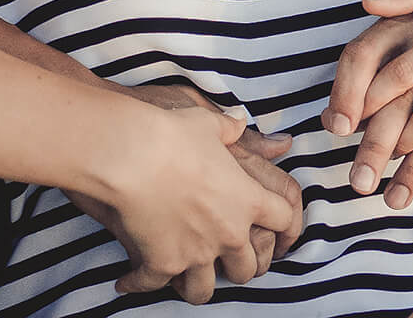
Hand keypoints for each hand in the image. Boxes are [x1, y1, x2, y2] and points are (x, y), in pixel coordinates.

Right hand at [72, 83, 303, 297]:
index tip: (277, 232)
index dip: (285, 226)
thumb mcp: (209, 124)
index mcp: (247, 199)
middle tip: (225, 260)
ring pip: (205, 290)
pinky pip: (153, 286)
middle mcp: (228, 232)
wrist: (132, 154)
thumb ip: (230, 129)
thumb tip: (241, 123)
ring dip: (196, 284)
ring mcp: (196, 253)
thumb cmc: (173, 134)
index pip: (284, 219)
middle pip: (248, 267)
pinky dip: (138, 284)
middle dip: (238, 266)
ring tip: (184, 278)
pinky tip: (128, 280)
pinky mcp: (161, 263)